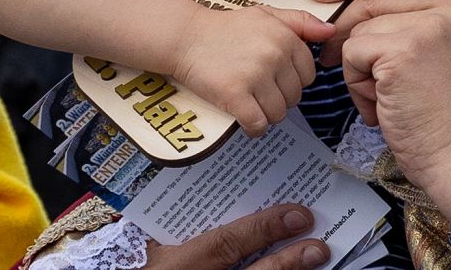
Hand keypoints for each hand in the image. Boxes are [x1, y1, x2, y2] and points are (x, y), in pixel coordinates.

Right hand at [144, 204, 326, 269]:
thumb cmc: (133, 262)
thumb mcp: (149, 243)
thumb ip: (177, 222)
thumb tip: (221, 187)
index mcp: (174, 263)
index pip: (224, 244)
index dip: (262, 230)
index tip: (298, 214)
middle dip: (285, 262)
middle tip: (318, 246)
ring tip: (314, 260)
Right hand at [172, 4, 334, 136]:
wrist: (186, 36)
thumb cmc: (226, 28)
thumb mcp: (266, 14)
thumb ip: (301, 21)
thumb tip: (331, 31)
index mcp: (285, 37)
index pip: (308, 75)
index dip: (291, 80)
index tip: (275, 78)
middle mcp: (274, 55)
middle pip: (295, 97)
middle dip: (279, 98)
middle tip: (258, 90)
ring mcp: (255, 75)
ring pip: (278, 113)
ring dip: (266, 114)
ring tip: (250, 102)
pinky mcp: (235, 95)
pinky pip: (258, 124)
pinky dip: (253, 128)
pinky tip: (244, 119)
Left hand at [307, 0, 450, 217]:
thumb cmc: (442, 119)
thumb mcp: (432, 56)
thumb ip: (405, 26)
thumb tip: (346, 14)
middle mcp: (450, 8)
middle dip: (343, 26)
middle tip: (328, 57)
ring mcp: (428, 26)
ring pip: (360, 29)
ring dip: (358, 69)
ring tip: (384, 99)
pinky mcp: (404, 49)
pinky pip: (354, 52)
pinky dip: (356, 83)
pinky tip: (379, 106)